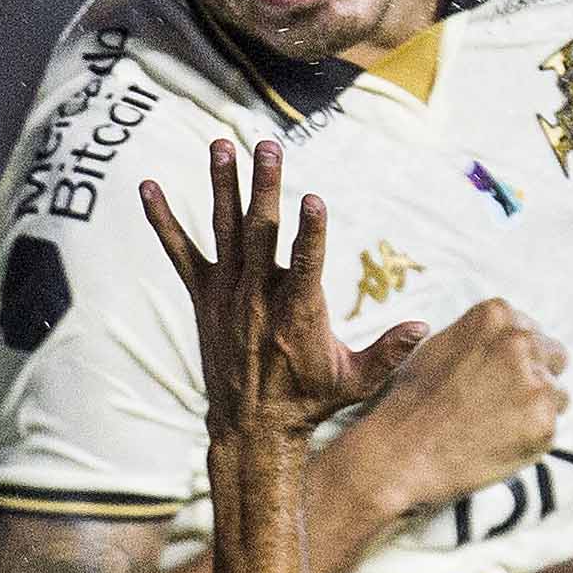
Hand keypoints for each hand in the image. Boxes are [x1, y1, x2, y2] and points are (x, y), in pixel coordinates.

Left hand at [144, 141, 430, 447]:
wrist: (252, 428)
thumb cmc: (311, 401)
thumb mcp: (356, 381)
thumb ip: (389, 351)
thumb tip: (425, 326)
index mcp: (298, 314)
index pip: (307, 264)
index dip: (312, 232)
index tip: (314, 200)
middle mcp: (258, 299)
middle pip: (262, 234)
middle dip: (266, 188)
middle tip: (268, 146)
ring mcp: (227, 295)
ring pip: (224, 231)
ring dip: (224, 185)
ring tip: (222, 144)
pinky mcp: (204, 297)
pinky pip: (180, 252)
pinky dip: (163, 220)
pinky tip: (147, 187)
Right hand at [348, 297, 569, 511]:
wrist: (399, 453)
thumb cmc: (409, 402)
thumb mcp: (438, 347)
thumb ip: (479, 338)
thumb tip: (504, 339)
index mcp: (494, 315)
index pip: (530, 329)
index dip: (516, 357)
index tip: (499, 377)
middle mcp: (520, 341)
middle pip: (554, 355)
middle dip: (536, 377)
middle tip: (504, 403)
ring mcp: (535, 382)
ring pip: (559, 394)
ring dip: (536, 409)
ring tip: (496, 426)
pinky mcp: (543, 422)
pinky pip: (553, 428)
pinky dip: (532, 438)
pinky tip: (498, 443)